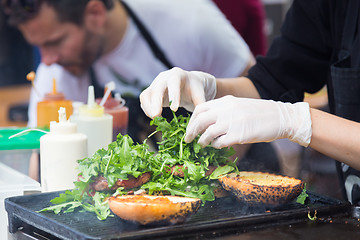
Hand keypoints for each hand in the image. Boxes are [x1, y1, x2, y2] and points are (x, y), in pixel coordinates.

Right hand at [140, 67, 215, 118]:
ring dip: (148, 108)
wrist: (187, 84)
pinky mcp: (151, 92)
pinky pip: (144, 100)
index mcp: (177, 74)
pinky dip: (147, 110)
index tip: (174, 109)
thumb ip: (200, 104)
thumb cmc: (194, 88)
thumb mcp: (199, 94)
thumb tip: (201, 119)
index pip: (173, 83)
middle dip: (155, 103)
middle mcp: (163, 77)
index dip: (173, 95)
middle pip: (156, 89)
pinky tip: (154, 118)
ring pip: (146, 95)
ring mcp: (155, 84)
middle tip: (156, 116)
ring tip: (155, 119)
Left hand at [185, 96, 311, 147]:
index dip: (192, 120)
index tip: (190, 128)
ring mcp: (233, 122)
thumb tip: (207, 122)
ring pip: (207, 133)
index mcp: (226, 101)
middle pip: (200, 121)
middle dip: (191, 131)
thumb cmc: (260, 113)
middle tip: (188, 140)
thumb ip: (223, 110)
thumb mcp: (239, 105)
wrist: (281, 117)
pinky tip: (217, 146)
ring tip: (202, 144)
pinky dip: (215, 146)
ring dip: (202, 141)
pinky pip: (220, 143)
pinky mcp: (239, 135)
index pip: (200, 108)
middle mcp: (227, 110)